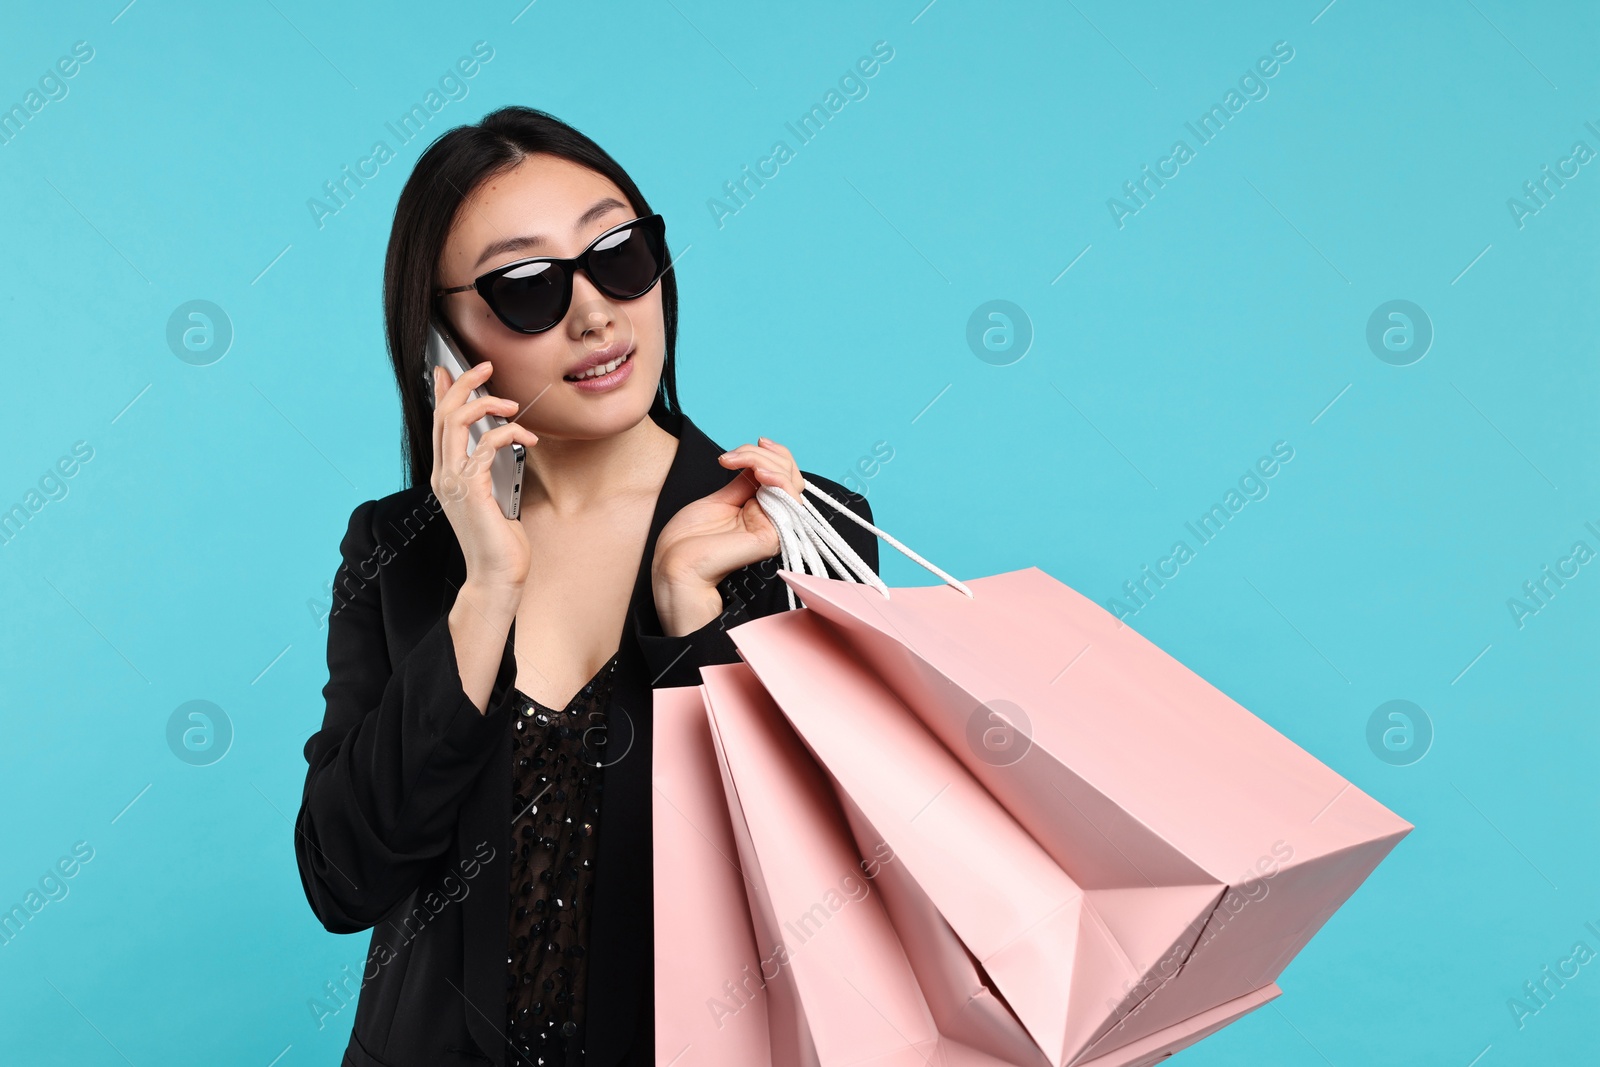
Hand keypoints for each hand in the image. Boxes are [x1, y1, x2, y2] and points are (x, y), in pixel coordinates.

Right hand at [430, 361, 539, 597]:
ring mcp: (453, 482)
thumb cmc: (499, 541)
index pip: (437, 424)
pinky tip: (526, 438)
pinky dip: (507, 433)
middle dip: (464, 383)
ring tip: (510, 405)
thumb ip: (489, 471)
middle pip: (442, 414)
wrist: (496, 575)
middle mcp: (443, 475)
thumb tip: (498, 445)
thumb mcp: (493, 496)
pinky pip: (485, 446)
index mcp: (446, 475)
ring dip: (485, 403)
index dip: (442, 392)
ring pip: (455, 422)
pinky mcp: (471, 489)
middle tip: (486, 368)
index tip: (448, 370)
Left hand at [651, 436, 803, 635]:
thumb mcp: (720, 500)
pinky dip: (778, 480)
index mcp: (759, 510)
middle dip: (764, 455)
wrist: (675, 565)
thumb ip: (744, 483)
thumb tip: (760, 461)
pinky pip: (789, 502)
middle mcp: (771, 518)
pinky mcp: (773, 536)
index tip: (756, 441)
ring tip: (741, 461)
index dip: (773, 454)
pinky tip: (759, 473)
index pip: (781, 474)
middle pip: (789, 474)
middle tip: (733, 457)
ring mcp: (774, 527)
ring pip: (791, 483)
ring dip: (767, 462)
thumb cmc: (689, 539)